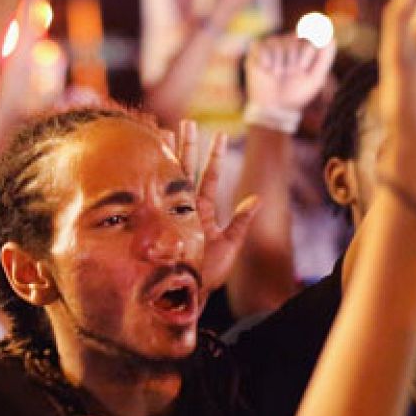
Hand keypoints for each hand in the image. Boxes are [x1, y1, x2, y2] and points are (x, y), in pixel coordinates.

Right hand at [167, 120, 258, 288]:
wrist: (190, 293)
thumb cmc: (209, 273)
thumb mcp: (231, 244)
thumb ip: (242, 221)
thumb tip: (258, 199)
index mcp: (203, 210)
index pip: (210, 177)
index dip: (214, 157)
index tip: (220, 135)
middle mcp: (187, 207)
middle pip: (188, 169)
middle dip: (188, 146)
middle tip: (188, 122)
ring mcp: (173, 211)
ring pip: (173, 176)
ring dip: (174, 153)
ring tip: (171, 130)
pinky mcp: (164, 220)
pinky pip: (160, 194)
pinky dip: (159, 176)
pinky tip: (157, 158)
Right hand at [245, 35, 335, 112]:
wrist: (275, 107)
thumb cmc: (297, 92)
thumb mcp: (316, 77)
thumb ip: (325, 58)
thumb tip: (331, 38)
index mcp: (304, 45)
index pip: (309, 37)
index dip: (306, 56)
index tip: (303, 69)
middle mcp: (288, 40)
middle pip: (293, 44)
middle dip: (293, 64)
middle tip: (289, 76)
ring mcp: (272, 43)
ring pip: (278, 46)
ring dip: (279, 67)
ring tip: (277, 76)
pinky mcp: (257, 48)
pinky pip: (263, 48)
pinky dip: (266, 62)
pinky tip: (266, 71)